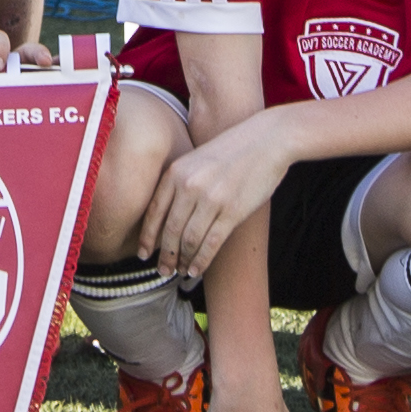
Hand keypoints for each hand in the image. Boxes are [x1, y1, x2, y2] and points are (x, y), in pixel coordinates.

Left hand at [141, 116, 292, 280]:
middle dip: (164, 255)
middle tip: (162, 270)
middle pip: (170, 230)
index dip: (147, 237)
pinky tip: (196, 270)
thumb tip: (168, 220)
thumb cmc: (233, 151)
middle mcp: (189, 186)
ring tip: (181, 271)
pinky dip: (201, 260)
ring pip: (189, 240)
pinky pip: (211, 243)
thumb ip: (181, 184)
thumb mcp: (197, 160)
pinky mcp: (232, 211)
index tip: (143, 254)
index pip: (154, 212)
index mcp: (176, 172)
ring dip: (183, 260)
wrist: (267, 140)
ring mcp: (211, 199)